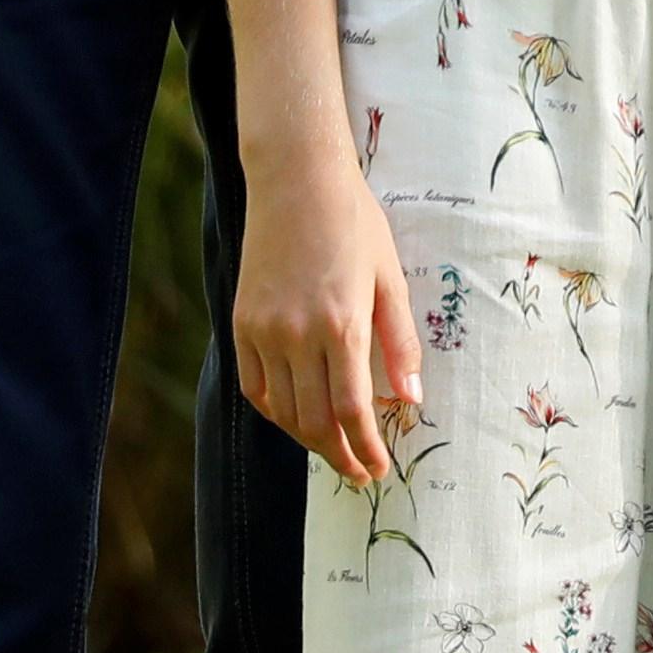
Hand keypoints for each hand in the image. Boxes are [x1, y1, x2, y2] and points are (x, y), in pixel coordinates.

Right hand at [231, 148, 422, 485]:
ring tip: (334, 450)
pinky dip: (276, 411)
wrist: (295, 179)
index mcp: (342, 324)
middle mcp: (298, 335)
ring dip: (310, 440)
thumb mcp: (390, 278)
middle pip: (315, 421)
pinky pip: (255, 386)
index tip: (380, 469)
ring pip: (283, 410)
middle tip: (360, 473)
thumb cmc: (354, 222)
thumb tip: (410, 400)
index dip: (366, 448)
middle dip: (340, 456)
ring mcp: (264, 330)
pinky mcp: (241, 323)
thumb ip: (400, 342)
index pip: (352, 411)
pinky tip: (296, 417)